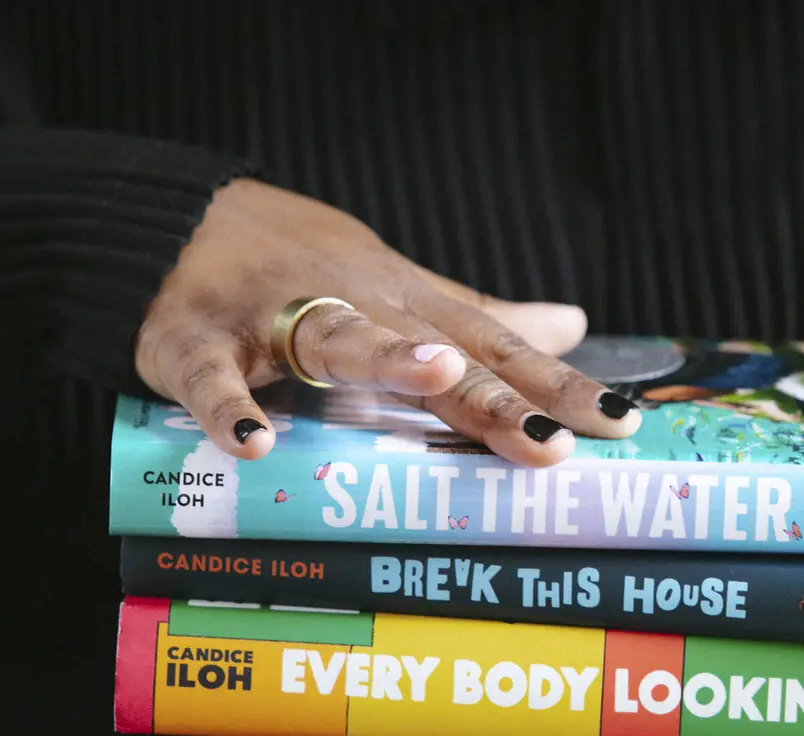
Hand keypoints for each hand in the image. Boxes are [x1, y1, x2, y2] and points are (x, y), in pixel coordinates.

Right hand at [135, 178, 641, 466]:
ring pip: (337, 336)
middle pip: (435, 351)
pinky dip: (229, 408)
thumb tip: (572, 326)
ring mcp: (274, 320)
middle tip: (552, 442)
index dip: (558, 387)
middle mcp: (356, 306)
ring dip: (385, 356)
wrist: (183, 222)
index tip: (620, 424)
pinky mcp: (197, 343)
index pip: (496, 349)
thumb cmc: (308, 269)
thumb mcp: (405, 291)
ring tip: (437, 375)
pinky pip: (212, 377)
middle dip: (495, 396)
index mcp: (408, 306)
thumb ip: (483, 317)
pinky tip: (254, 445)